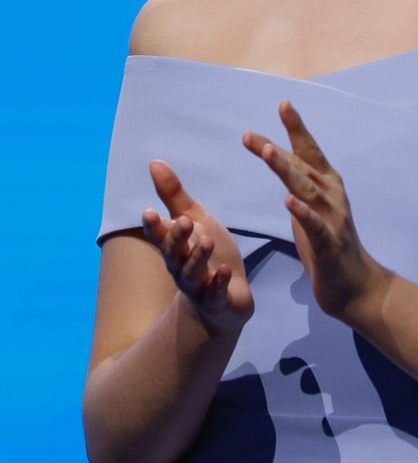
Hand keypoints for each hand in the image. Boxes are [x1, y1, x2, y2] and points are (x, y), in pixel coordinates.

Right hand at [141, 159, 254, 333]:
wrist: (224, 299)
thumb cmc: (206, 254)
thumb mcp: (195, 219)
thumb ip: (174, 195)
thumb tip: (154, 162)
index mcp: (174, 246)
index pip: (160, 235)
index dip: (154, 226)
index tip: (149, 212)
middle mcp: (181, 267)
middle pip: (174, 254)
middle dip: (177, 239)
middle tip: (185, 221)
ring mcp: (198, 287)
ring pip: (192, 274)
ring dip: (198, 258)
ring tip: (206, 241)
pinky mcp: (217, 301)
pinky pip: (215, 294)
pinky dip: (218, 283)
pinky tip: (224, 271)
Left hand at [242, 99, 390, 322]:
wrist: (355, 286)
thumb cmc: (329, 247)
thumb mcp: (310, 210)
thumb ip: (299, 185)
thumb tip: (281, 159)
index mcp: (327, 186)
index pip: (309, 152)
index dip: (297, 128)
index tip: (284, 103)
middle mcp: (332, 196)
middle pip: (302, 166)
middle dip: (277, 148)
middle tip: (251, 134)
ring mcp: (333, 220)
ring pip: (306, 190)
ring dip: (287, 170)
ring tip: (267, 153)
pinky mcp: (330, 245)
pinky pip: (315, 226)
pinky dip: (302, 213)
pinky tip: (288, 202)